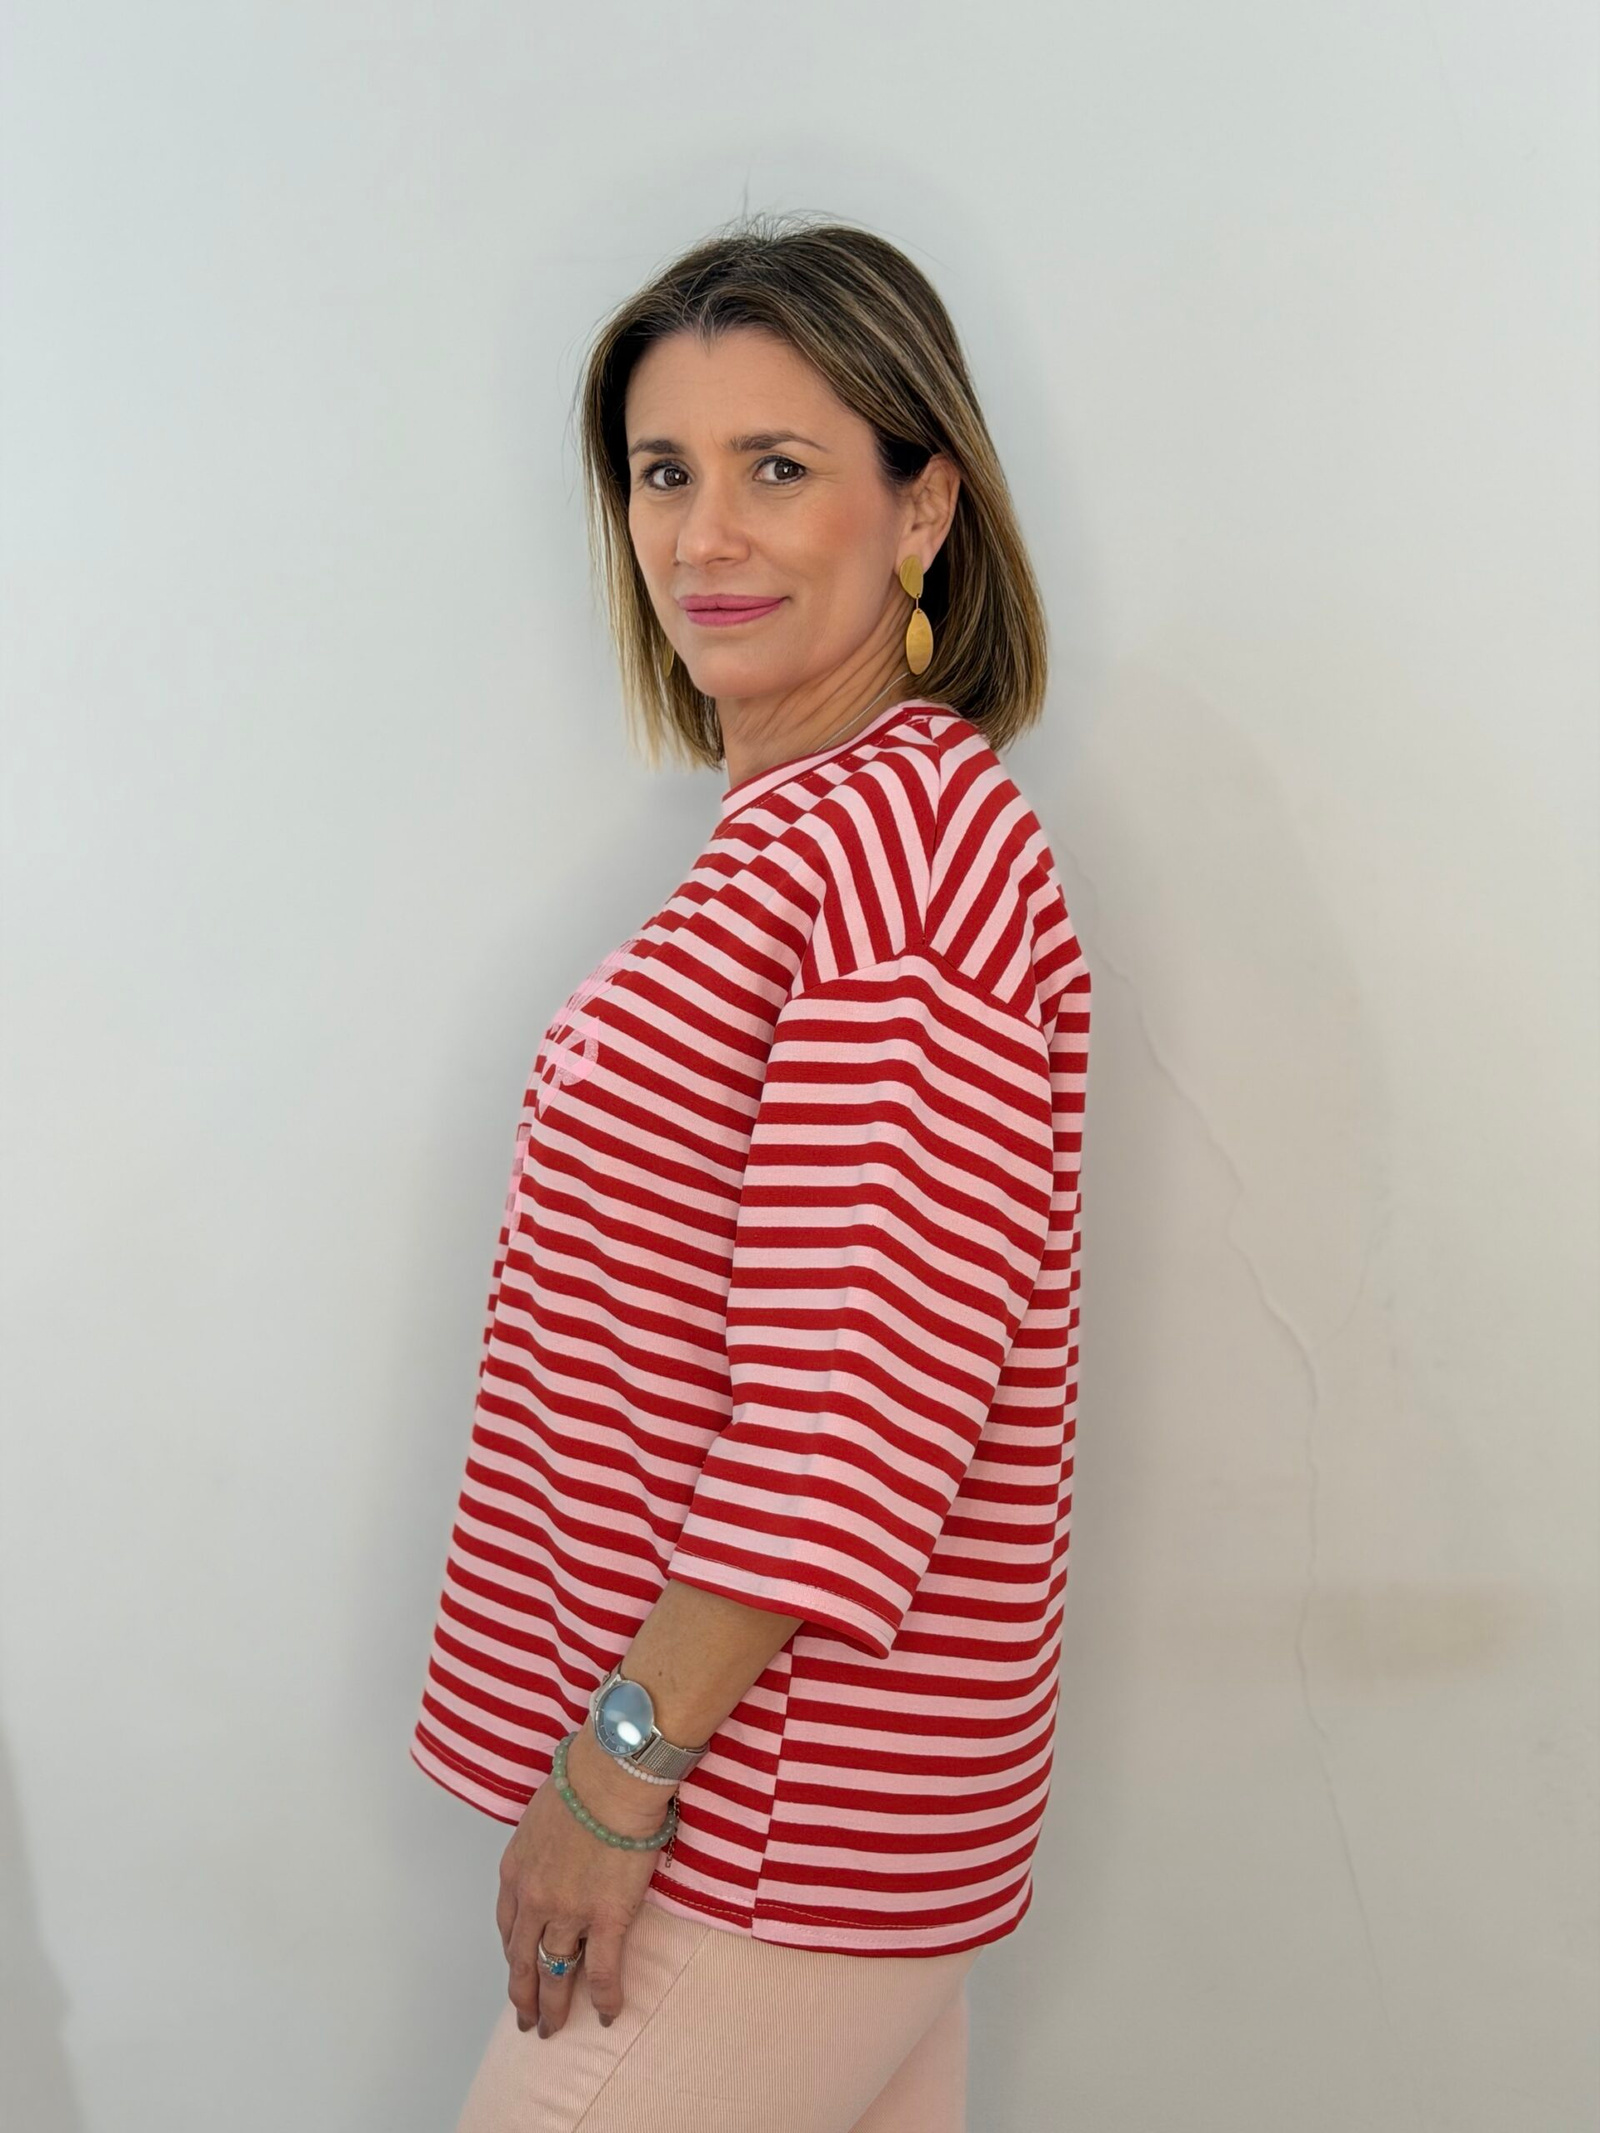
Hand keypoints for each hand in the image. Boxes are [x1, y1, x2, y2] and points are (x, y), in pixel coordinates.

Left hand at [496, 1724, 677, 2037]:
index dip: (513, 1954)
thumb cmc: (581, 1780)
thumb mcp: (541, 1813)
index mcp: (515, 1872)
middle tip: (526, 2020)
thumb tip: (553, 1846)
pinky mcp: (606, 1919)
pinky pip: (601, 1971)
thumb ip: (540, 1842)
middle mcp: (534, 1900)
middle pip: (523, 1959)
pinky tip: (606, 2017)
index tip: (517, 1969)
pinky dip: (603, 1999)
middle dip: (522, 1994)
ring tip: (553, 2028)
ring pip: (555, 1973)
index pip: (507, 1926)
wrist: (610, 1779)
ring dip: (553, 2006)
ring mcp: (568, 1913)